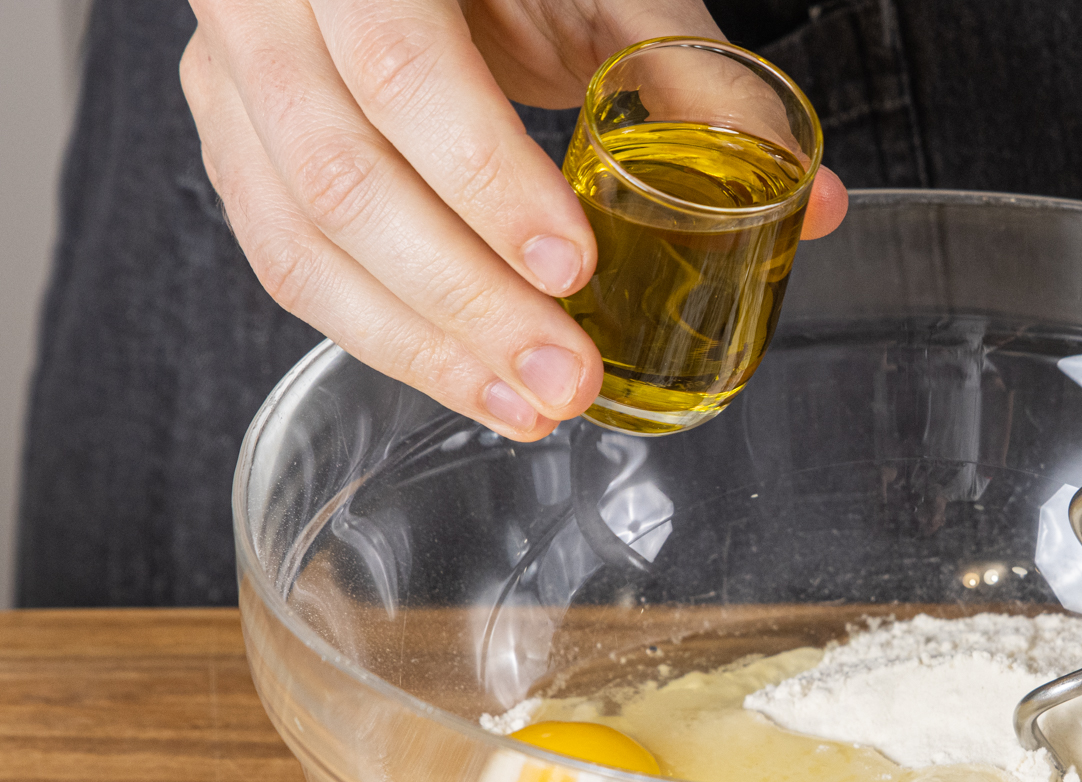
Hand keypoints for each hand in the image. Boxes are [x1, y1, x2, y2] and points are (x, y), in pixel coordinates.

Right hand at [181, 0, 848, 439]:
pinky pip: (290, 267)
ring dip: (423, 347)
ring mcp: (235, 83)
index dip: (483, 178)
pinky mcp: (237, 148)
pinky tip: (470, 384)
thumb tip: (812, 201)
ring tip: (529, 408)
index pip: (399, 69)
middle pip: (341, 177)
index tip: (571, 266)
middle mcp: (269, 14)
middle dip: (464, 299)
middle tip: (563, 376)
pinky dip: (384, 339)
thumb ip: (691, 78)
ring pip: (300, 243)